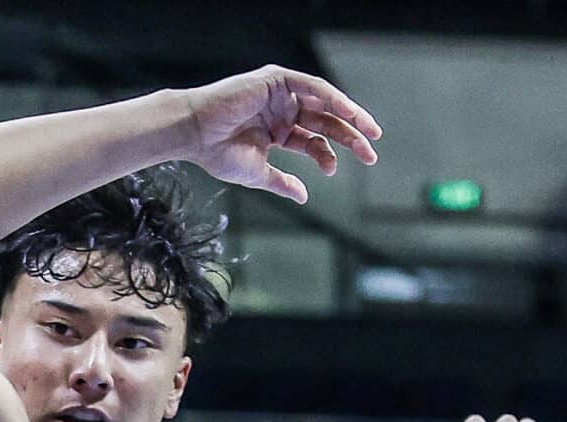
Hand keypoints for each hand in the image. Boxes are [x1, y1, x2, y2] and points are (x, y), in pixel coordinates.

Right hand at [177, 65, 379, 203]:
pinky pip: (311, 87)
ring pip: (324, 102)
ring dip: (349, 116)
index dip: (331, 154)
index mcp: (279, 132)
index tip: (337, 170)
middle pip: (326, 122)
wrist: (195, 133)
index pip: (315, 140)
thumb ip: (282, 183)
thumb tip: (303, 196)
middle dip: (351, 136)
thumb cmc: (218, 153)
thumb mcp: (258, 174)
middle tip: (371, 154)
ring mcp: (281, 94)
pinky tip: (348, 112)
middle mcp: (283, 110)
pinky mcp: (276, 79)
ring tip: (369, 132)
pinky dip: (331, 97)